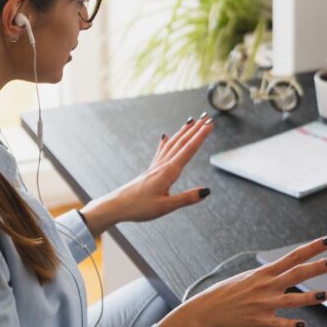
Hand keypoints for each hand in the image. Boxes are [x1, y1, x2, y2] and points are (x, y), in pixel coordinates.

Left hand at [80, 115, 213, 235]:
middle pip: (182, 143)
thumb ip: (187, 198)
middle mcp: (162, 165)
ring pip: (172, 144)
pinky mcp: (150, 170)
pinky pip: (161, 151)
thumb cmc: (139, 207)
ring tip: (191, 121)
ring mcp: (156, 166)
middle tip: (207, 118)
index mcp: (168, 172)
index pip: (188, 150)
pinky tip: (165, 136)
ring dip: (183, 132)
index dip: (201, 137)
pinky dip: (165, 142)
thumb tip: (206, 191)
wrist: (117, 206)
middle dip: (196, 130)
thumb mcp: (166, 207)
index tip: (210, 125)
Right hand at [159, 236, 326, 326]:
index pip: (292, 257)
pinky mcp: (259, 321)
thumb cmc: (224, 296)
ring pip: (291, 299)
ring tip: (325, 295)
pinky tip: (303, 325)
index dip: (311, 248)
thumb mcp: (246, 279)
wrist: (205, 313)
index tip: (326, 241)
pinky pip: (278, 323)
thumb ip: (266, 276)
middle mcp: (266, 286)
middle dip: (316, 267)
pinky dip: (291, 324)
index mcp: (264, 274)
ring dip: (309, 297)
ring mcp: (263, 304)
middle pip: (296, 274)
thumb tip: (279, 272)